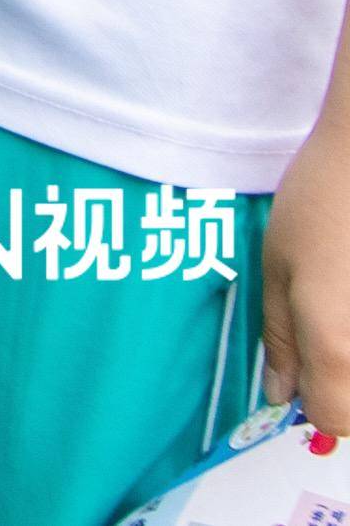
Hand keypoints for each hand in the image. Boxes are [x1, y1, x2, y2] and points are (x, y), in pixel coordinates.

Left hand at [269, 104, 349, 422]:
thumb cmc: (322, 202)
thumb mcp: (278, 268)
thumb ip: (280, 340)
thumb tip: (280, 396)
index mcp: (338, 349)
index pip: (334, 419)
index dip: (313, 404)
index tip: (304, 373)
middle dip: (346, 390)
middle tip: (330, 337)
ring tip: (345, 297)